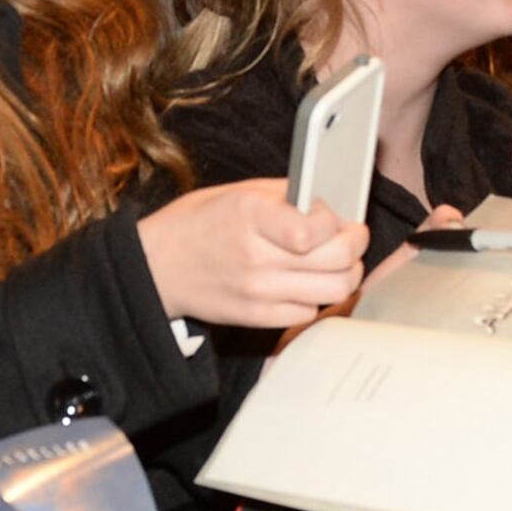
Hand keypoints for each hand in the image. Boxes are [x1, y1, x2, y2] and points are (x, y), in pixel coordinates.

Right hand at [135, 179, 366, 329]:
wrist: (154, 268)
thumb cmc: (196, 224)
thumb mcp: (236, 193)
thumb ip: (285, 194)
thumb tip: (330, 199)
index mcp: (250, 216)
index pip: (317, 228)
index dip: (338, 220)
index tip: (336, 215)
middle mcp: (256, 256)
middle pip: (338, 261)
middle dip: (357, 245)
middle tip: (353, 237)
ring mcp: (258, 292)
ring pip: (334, 291)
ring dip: (346, 274)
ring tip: (338, 261)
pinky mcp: (256, 317)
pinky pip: (309, 313)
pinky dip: (317, 297)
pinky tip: (308, 282)